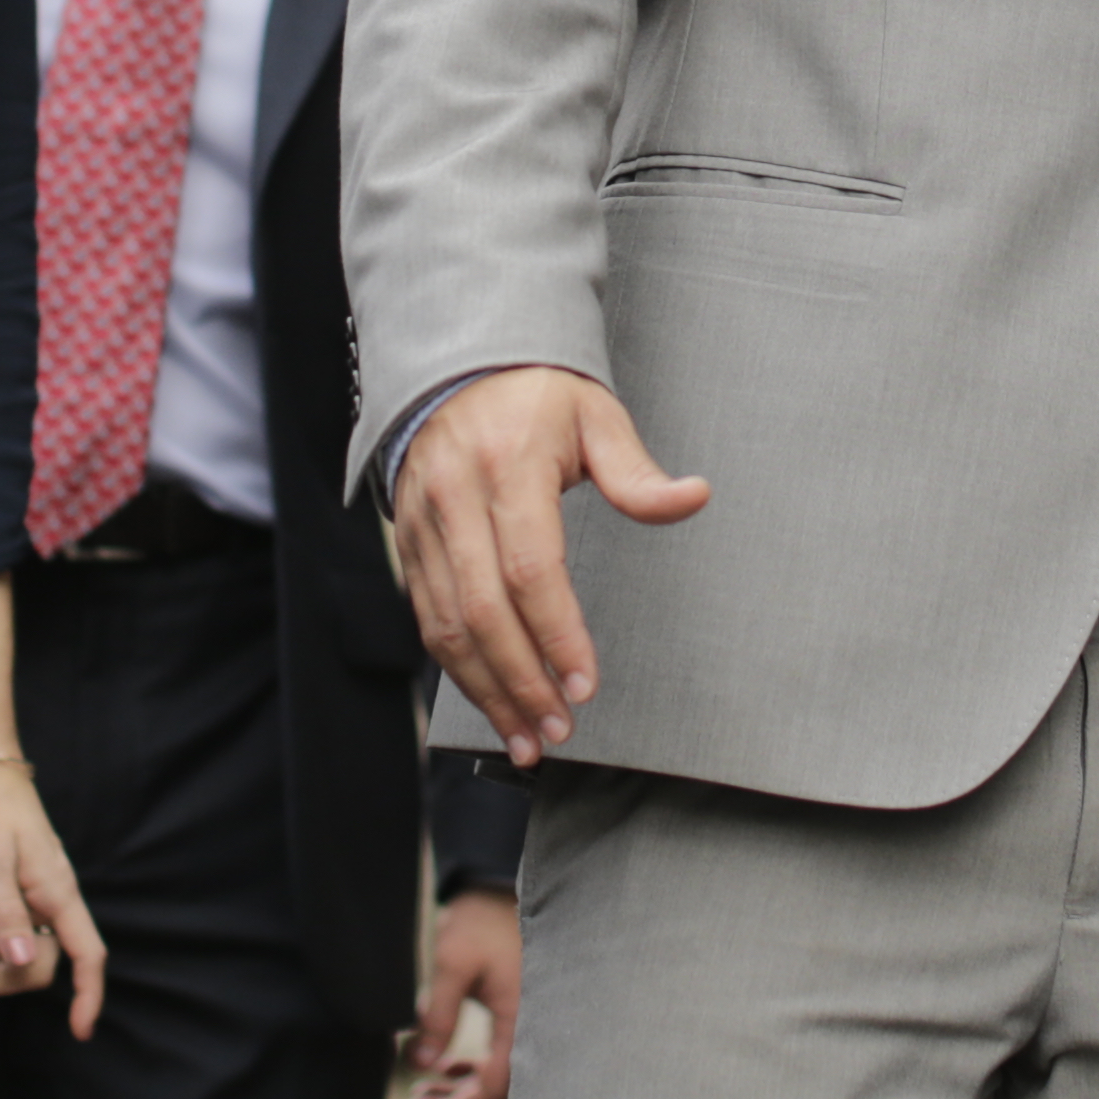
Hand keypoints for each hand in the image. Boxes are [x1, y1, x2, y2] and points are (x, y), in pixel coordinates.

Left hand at [0, 760, 110, 1037]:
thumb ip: (7, 914)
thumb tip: (23, 963)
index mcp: (55, 892)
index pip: (87, 954)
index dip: (87, 995)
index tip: (79, 1032)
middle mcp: (49, 898)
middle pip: (40, 963)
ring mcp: (30, 893)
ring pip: (15, 951)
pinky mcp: (9, 887)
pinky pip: (0, 931)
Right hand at [393, 366, 709, 762]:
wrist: (458, 363)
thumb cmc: (535, 393)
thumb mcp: (596, 417)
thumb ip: (637, 473)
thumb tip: (693, 497)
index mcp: (507, 466)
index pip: (530, 570)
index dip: (557, 635)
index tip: (585, 683)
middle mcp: (454, 497)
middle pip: (482, 612)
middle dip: (521, 682)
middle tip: (558, 729)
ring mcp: (421, 522)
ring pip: (445, 626)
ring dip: (486, 690)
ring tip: (526, 735)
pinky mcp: (406, 541)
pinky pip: (426, 616)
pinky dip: (457, 667)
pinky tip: (489, 698)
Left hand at [408, 887, 523, 1098]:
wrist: (498, 889)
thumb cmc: (480, 923)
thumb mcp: (452, 967)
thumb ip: (436, 1017)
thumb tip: (417, 1064)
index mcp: (523, 1019)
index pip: (496, 1085)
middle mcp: (532, 1027)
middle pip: (498, 1088)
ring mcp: (526, 1022)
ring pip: (497, 1074)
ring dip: (460, 1089)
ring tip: (422, 1094)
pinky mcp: (517, 1014)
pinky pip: (499, 1056)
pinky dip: (471, 1069)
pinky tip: (443, 1068)